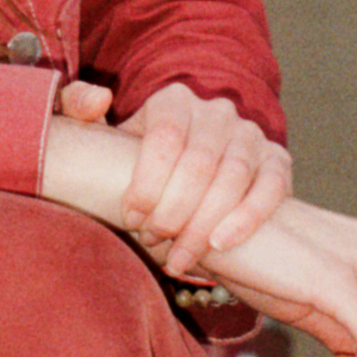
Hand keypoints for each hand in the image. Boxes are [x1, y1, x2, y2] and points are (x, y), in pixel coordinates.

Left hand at [56, 78, 291, 274]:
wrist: (189, 172)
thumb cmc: (139, 162)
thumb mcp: (105, 135)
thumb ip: (79, 108)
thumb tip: (98, 99)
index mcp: (173, 101)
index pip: (164, 137)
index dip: (147, 183)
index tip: (131, 218)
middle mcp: (216, 111)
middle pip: (199, 162)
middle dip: (174, 211)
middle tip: (153, 242)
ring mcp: (250, 135)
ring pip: (233, 177)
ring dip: (204, 223)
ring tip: (179, 258)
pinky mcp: (277, 161)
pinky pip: (269, 188)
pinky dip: (247, 218)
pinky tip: (221, 244)